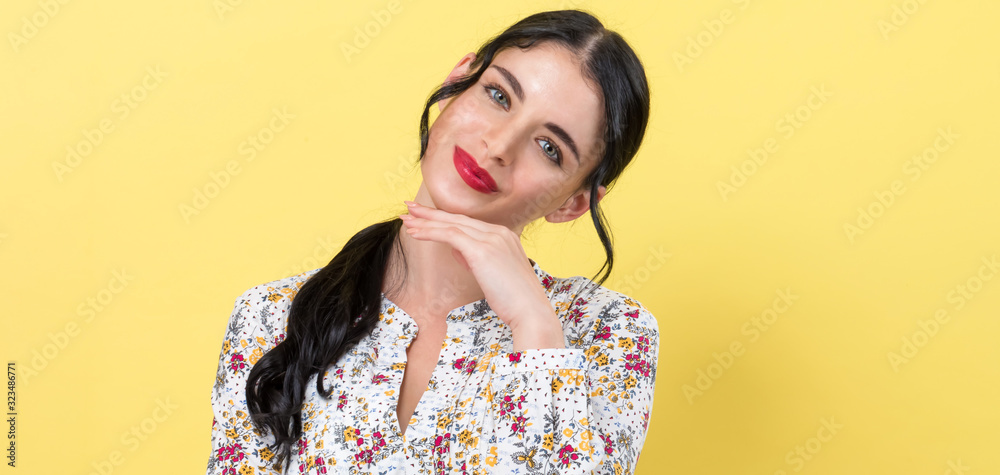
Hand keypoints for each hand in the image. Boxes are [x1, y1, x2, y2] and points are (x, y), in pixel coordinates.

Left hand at [399, 201, 563, 348]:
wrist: (531, 312)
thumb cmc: (515, 300)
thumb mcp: (495, 274)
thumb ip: (477, 259)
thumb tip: (457, 251)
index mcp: (505, 236)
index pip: (468, 223)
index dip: (445, 219)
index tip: (426, 217)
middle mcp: (499, 232)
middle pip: (458, 218)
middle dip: (431, 213)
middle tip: (409, 208)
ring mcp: (492, 239)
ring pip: (451, 225)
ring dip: (426, 222)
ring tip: (406, 219)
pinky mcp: (482, 250)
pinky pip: (450, 235)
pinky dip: (430, 232)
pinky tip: (415, 233)